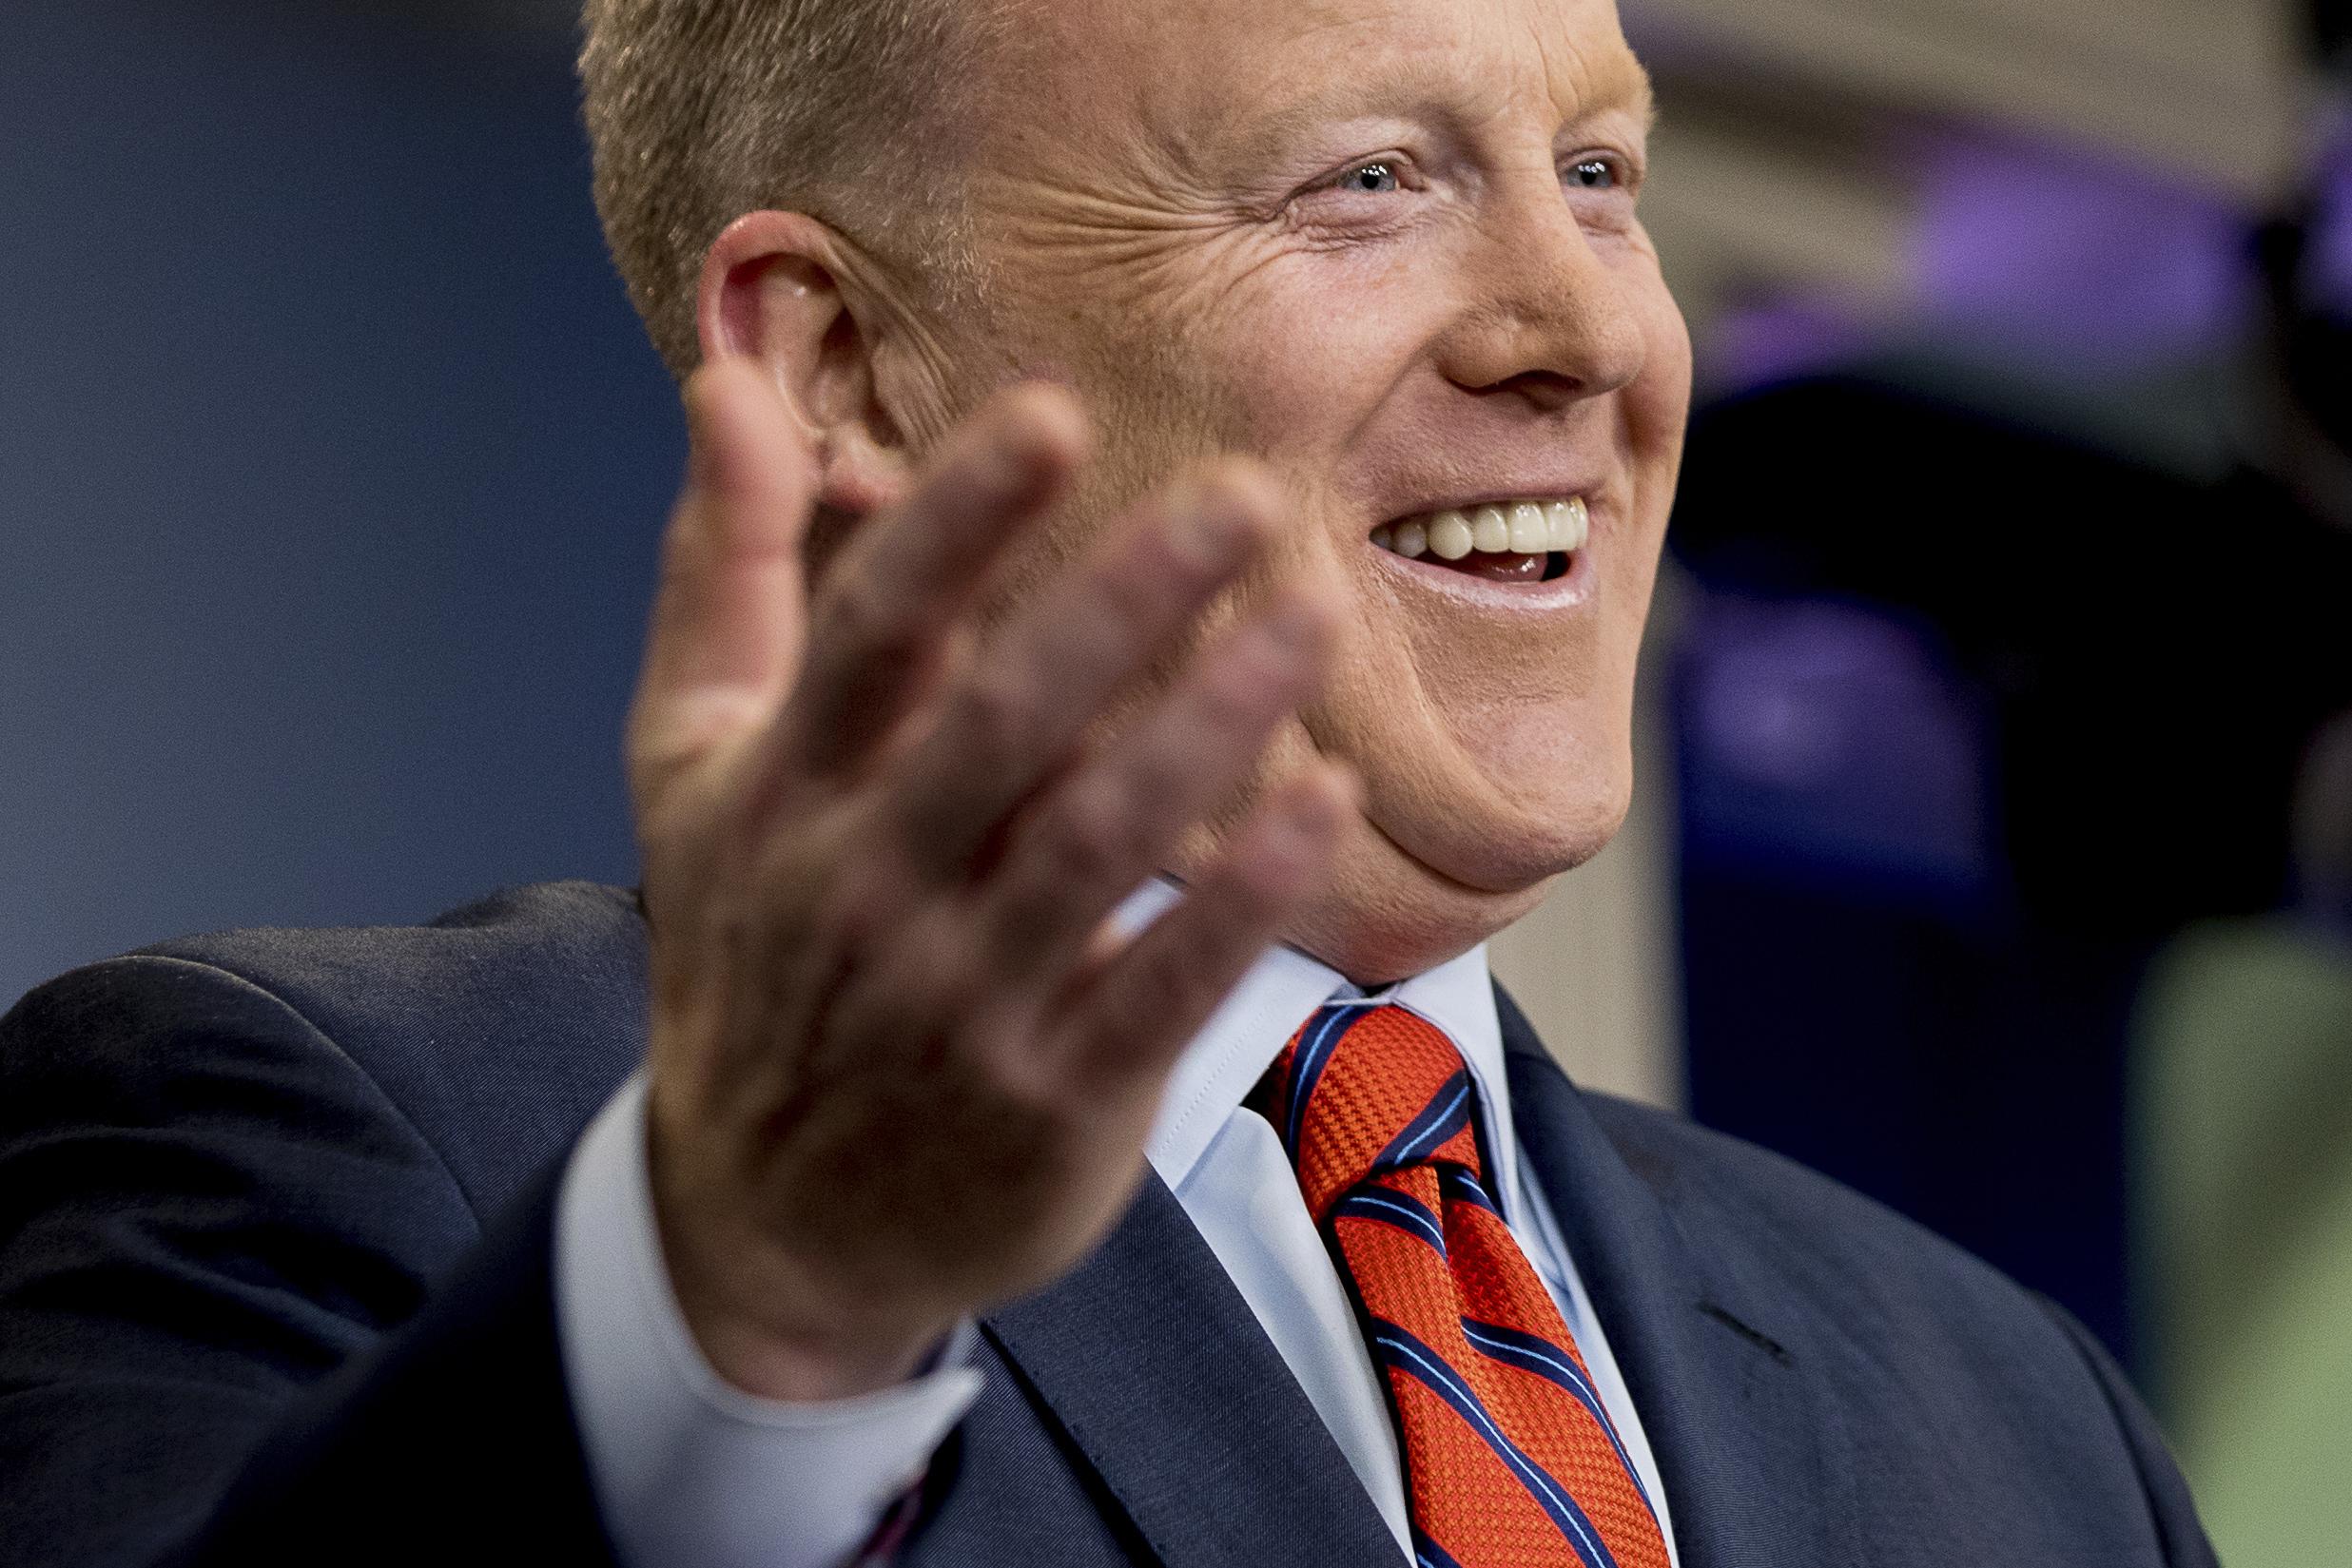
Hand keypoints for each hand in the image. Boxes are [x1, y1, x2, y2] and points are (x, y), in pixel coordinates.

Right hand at [627, 359, 1350, 1401]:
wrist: (769, 1224)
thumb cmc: (754, 952)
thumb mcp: (694, 765)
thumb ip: (729, 574)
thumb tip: (732, 385)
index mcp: (782, 792)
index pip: (872, 635)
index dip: (957, 521)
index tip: (1052, 415)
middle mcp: (865, 888)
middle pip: (1004, 723)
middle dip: (1124, 601)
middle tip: (1246, 497)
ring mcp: (960, 1001)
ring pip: (1098, 841)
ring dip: (1213, 724)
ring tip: (1314, 617)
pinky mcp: (1054, 1097)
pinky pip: (1163, 983)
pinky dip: (1243, 894)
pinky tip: (1326, 799)